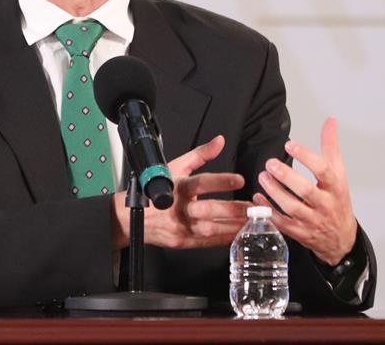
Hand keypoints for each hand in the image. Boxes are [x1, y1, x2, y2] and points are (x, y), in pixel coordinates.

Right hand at [111, 135, 250, 249]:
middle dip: (232, 210)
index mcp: (177, 186)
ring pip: (210, 229)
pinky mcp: (181, 241)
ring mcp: (180, 226)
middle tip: (253, 207)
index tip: (240, 180)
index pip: (201, 182)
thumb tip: (220, 141)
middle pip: (208, 210)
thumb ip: (200, 154)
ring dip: (232, 226)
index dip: (221, 181)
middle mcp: (178, 207)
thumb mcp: (175, 166)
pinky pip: (206, 242)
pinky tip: (237, 234)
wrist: (131, 217)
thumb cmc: (153, 189)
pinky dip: (223, 239)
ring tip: (250, 222)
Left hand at [255, 117, 357, 264]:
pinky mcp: (300, 233)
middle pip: (305, 191)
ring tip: (263, 177)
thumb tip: (330, 122)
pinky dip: (268, 211)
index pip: (323, 170)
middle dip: (286, 176)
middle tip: (270, 163)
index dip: (306, 156)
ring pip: (292, 208)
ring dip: (274, 192)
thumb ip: (331, 147)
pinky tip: (257, 199)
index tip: (289, 145)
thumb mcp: (339, 174)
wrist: (341, 238)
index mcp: (335, 187)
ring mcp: (312, 221)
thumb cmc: (337, 202)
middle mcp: (324, 204)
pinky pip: (282, 223)